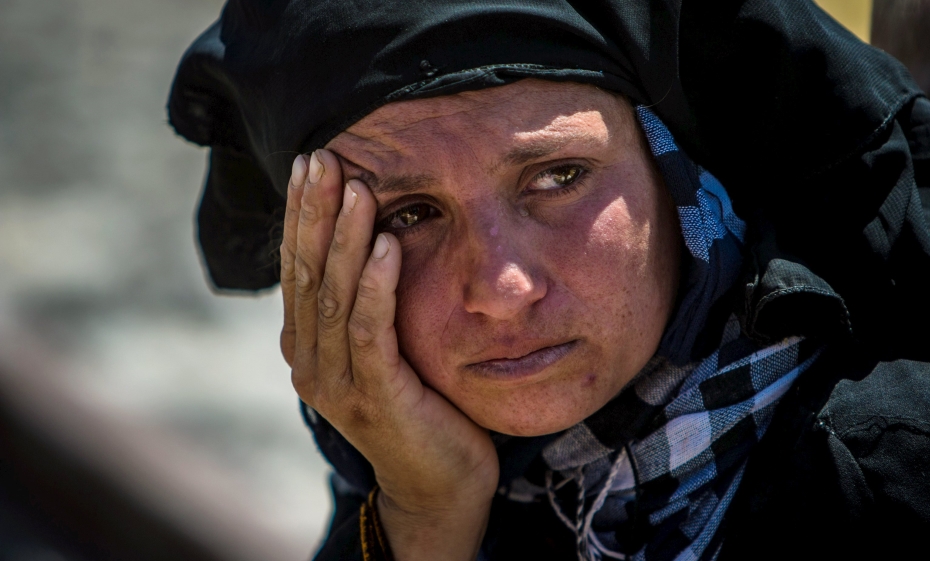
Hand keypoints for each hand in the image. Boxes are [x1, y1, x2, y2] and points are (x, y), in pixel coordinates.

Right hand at [279, 150, 498, 559]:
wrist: (438, 482)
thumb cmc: (420, 404)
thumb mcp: (385, 346)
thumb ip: (367, 304)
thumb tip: (374, 236)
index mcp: (308, 343)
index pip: (299, 265)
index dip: (303, 213)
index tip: (312, 162)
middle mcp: (310, 359)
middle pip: (307, 271)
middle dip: (314, 211)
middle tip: (322, 156)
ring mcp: (336, 380)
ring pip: (334, 294)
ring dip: (344, 237)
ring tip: (356, 186)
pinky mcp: (374, 395)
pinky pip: (370, 329)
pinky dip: (376, 284)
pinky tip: (386, 243)